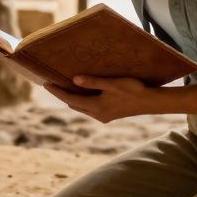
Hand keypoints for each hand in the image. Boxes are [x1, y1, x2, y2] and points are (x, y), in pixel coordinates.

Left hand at [43, 75, 158, 123]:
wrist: (151, 102)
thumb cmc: (133, 90)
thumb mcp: (112, 84)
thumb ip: (93, 82)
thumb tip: (74, 80)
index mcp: (96, 107)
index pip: (71, 99)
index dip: (57, 91)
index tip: (45, 84)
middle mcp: (98, 114)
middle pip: (74, 105)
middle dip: (62, 95)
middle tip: (51, 84)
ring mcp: (104, 116)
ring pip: (82, 107)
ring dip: (72, 98)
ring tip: (63, 87)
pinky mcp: (109, 114)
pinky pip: (90, 108)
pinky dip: (82, 101)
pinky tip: (83, 93)